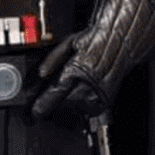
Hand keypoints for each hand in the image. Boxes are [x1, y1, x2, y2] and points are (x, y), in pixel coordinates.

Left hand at [31, 0, 154, 117]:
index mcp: (76, 70)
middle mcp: (88, 84)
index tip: (33, 113)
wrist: (121, 42)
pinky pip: (89, 114)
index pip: (53, 95)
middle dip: (52, 111)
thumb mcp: (70, 42)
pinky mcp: (106, 100)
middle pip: (63, 109)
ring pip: (76, 114)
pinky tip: (76, 104)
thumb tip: (41, 73)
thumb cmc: (96, 40)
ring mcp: (98, 94)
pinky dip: (80, 112)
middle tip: (44, 110)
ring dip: (65, 114)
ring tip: (59, 107)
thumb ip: (53, 58)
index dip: (40, 107)